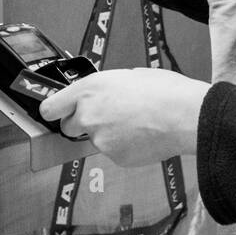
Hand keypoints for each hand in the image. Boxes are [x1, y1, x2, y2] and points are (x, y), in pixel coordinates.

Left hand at [39, 68, 210, 167]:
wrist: (185, 116)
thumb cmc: (163, 88)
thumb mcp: (128, 76)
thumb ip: (106, 89)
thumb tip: (104, 97)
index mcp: (89, 89)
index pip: (50, 107)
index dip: (55, 110)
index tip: (60, 111)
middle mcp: (88, 116)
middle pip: (68, 127)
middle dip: (82, 124)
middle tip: (107, 117)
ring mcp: (100, 140)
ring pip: (97, 140)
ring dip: (109, 134)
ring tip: (137, 124)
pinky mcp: (115, 158)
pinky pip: (115, 152)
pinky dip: (126, 147)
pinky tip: (144, 136)